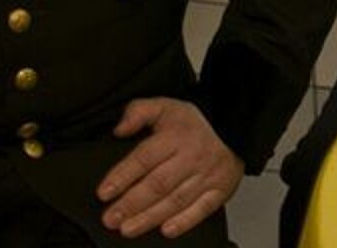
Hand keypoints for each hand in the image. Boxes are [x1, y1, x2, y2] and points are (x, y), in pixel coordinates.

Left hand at [97, 98, 243, 238]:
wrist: (232, 129)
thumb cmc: (192, 124)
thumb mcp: (164, 106)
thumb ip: (138, 112)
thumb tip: (119, 129)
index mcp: (175, 136)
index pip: (144, 158)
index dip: (122, 176)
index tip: (105, 192)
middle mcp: (191, 157)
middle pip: (158, 184)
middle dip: (131, 204)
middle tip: (111, 218)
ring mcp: (206, 175)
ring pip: (176, 200)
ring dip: (150, 217)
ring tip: (128, 228)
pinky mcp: (219, 190)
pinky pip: (202, 209)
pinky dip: (184, 222)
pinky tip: (166, 230)